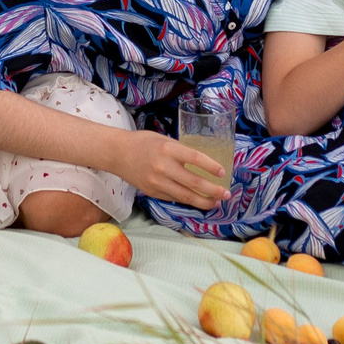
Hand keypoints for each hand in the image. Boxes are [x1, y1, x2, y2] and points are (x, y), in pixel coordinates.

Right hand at [116, 132, 231, 209]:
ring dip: (204, 201)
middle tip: (226, 194)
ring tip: (216, 203)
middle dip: (213, 190)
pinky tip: (198, 201)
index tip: (222, 173)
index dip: (212, 167)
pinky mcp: (152, 192)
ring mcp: (157, 182)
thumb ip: (181, 152)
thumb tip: (202, 165)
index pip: (196, 159)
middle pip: (194, 182)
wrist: (117, 153)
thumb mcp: (165, 140)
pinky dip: (188, 200)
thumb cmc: (143, 143)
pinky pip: (175, 198)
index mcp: (169, 149)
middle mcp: (163, 167)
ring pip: (186, 196)